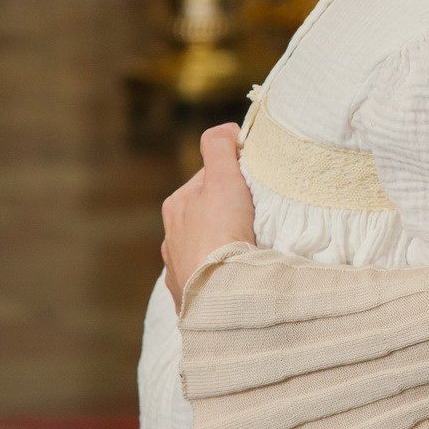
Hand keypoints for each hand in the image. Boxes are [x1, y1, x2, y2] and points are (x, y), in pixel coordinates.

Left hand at [160, 123, 255, 308]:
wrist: (219, 292)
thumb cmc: (220, 232)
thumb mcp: (223, 178)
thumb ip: (220, 148)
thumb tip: (226, 130)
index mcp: (176, 206)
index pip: (207, 181)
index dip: (232, 179)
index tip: (255, 187)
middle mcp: (171, 238)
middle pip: (206, 216)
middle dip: (228, 216)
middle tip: (258, 219)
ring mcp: (179, 271)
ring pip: (205, 250)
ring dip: (223, 248)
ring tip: (250, 252)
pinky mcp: (190, 298)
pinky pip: (208, 280)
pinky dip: (221, 276)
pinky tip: (236, 278)